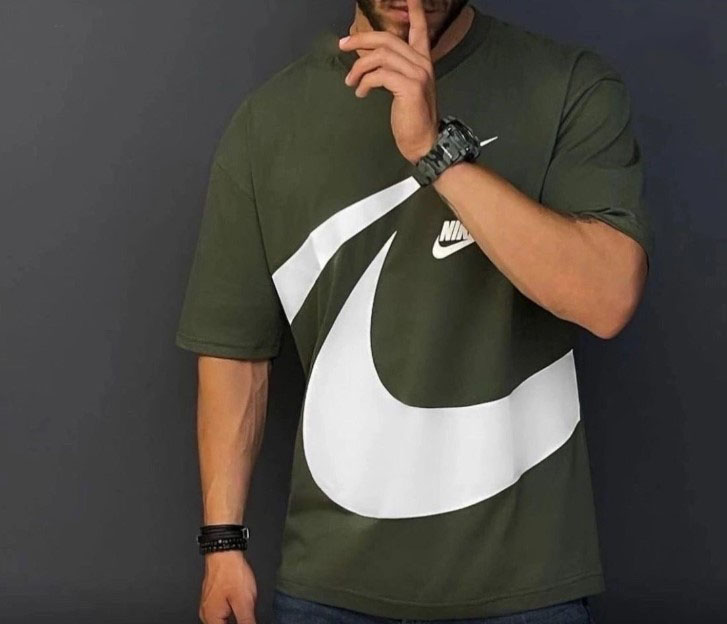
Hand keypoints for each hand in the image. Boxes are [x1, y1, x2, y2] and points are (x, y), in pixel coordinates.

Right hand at [198, 550, 257, 623]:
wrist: (224, 552)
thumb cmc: (231, 572)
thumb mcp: (244, 601)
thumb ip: (247, 621)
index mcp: (211, 618)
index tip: (245, 619)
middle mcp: (206, 613)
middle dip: (236, 621)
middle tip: (245, 612)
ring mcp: (208, 604)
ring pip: (222, 620)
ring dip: (234, 618)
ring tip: (242, 607)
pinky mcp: (212, 597)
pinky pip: (221, 611)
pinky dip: (231, 612)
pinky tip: (239, 605)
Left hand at [339, 0, 438, 163]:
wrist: (424, 141)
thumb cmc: (412, 117)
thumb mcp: (403, 87)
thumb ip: (392, 70)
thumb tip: (368, 59)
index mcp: (422, 61)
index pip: (419, 28)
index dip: (414, 10)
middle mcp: (422, 63)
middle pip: (387, 39)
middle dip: (360, 40)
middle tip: (342, 45)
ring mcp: (417, 74)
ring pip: (380, 56)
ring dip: (359, 67)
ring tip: (350, 81)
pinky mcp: (409, 87)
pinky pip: (379, 75)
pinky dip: (365, 83)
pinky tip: (360, 93)